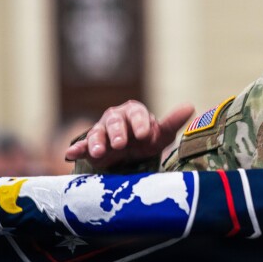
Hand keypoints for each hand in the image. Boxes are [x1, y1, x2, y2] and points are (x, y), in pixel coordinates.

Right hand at [64, 101, 194, 169]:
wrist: (131, 156)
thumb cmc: (147, 141)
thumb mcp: (162, 134)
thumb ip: (173, 121)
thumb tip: (190, 106)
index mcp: (134, 112)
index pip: (136, 113)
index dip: (140, 122)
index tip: (145, 134)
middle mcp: (116, 118)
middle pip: (114, 122)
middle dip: (117, 132)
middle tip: (120, 144)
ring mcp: (101, 131)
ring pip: (97, 133)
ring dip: (97, 142)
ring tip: (98, 152)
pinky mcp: (90, 146)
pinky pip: (82, 146)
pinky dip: (77, 149)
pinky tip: (72, 153)